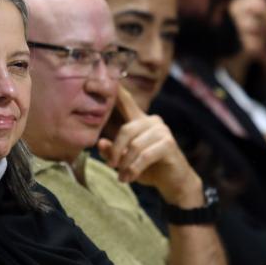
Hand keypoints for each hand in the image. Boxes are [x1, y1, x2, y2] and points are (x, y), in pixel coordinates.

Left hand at [97, 86, 202, 207]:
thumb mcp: (125, 161)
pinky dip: (134, 168)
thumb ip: (112, 151)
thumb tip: (100, 143)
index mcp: (139, 120)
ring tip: (122, 176)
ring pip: (135, 145)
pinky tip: (129, 178)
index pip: (125, 100)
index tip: (92, 81)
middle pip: (126, 130)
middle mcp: (152, 121)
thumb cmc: (148, 169)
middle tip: (111, 166)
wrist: (174, 182)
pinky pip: (145, 155)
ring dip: (125, 164)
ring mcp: (162, 131)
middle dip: (116, 150)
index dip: (112, 90)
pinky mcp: (169, 143)